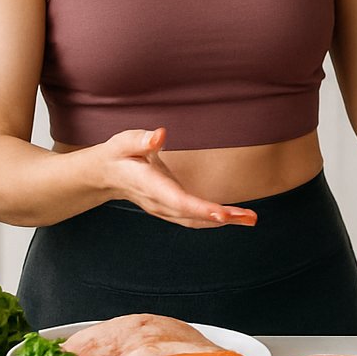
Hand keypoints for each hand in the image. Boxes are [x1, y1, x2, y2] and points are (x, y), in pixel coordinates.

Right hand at [98, 127, 257, 229]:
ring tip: (250, 219)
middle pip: (192, 216)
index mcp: (149, 185)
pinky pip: (193, 219)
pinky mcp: (170, 209)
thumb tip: (161, 134)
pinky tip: (234, 217)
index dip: (200, 208)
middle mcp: (158, 203)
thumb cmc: (118, 154)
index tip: (222, 213)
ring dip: (224, 222)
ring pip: (195, 221)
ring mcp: (164, 210)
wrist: (106, 175)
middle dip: (221, 218)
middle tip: (250, 218)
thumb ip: (141, 139)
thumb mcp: (124, 142)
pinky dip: (214, 220)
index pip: (177, 200)